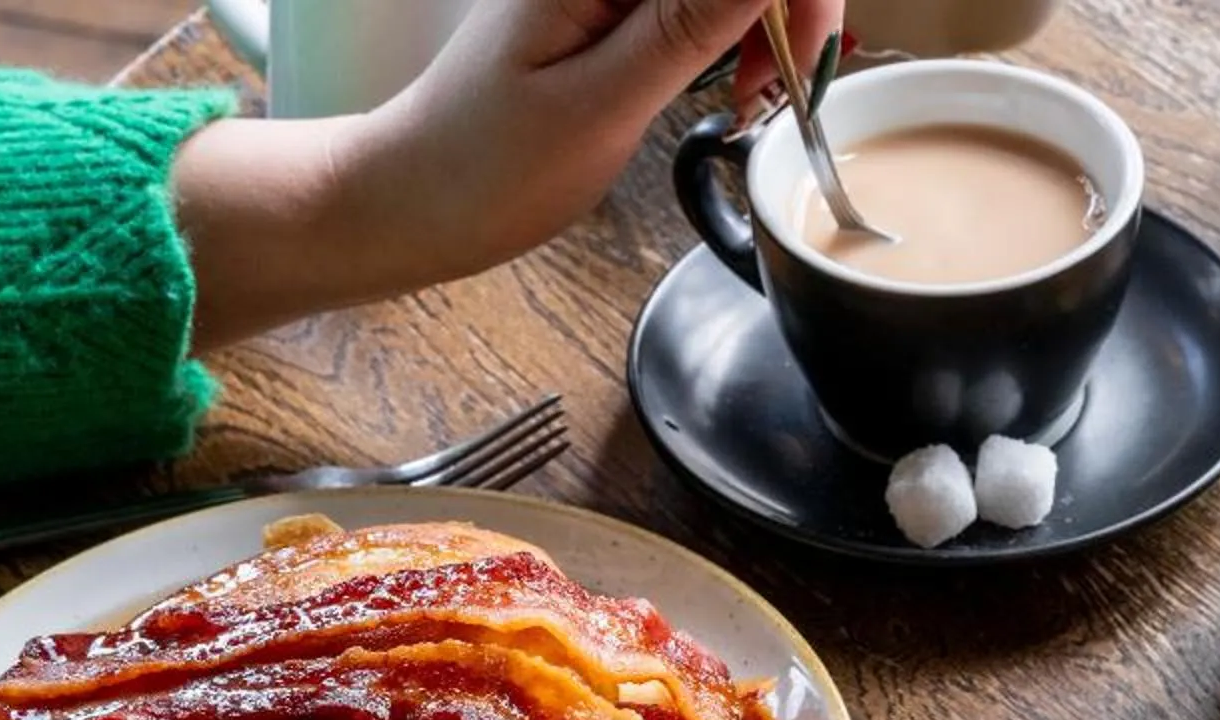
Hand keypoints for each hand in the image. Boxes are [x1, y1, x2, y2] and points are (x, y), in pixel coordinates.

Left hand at [174, 0, 842, 345]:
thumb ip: (689, 25)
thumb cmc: (485, 168)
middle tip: (784, 89)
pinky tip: (731, 90)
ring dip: (766, 28)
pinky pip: (703, 4)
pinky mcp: (615, 7)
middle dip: (787, 9)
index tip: (806, 54)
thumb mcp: (601, 105)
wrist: (413, 200)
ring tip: (751, 100)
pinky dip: (737, 41)